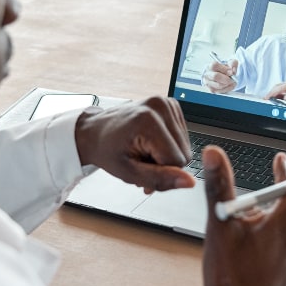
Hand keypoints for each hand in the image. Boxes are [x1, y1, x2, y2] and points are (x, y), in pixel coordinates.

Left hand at [74, 96, 195, 193]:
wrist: (96, 131)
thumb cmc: (106, 149)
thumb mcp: (129, 172)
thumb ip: (160, 179)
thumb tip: (189, 182)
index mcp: (148, 120)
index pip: (178, 161)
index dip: (162, 173)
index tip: (143, 169)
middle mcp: (160, 106)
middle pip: (184, 154)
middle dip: (165, 165)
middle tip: (142, 161)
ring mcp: (167, 103)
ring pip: (185, 147)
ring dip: (166, 155)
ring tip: (144, 151)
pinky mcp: (171, 105)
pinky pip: (182, 137)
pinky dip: (168, 144)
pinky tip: (151, 142)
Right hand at [202, 59, 237, 92]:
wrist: (222, 76)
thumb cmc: (225, 69)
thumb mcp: (230, 63)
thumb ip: (232, 64)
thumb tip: (233, 71)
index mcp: (210, 66)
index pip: (214, 66)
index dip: (224, 69)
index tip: (231, 72)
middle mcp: (207, 75)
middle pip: (215, 76)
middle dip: (226, 78)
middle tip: (232, 79)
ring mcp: (208, 83)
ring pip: (219, 85)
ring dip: (228, 84)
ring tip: (232, 82)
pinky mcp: (212, 91)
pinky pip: (221, 91)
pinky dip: (228, 89)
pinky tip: (229, 85)